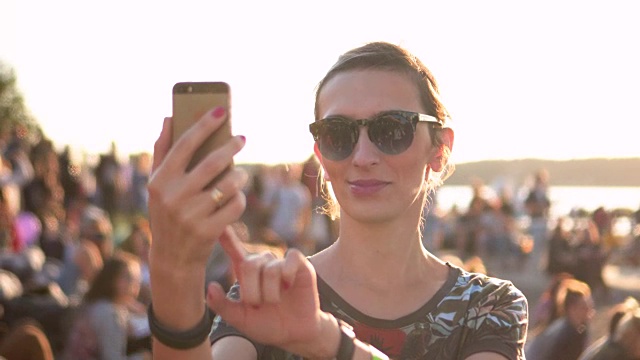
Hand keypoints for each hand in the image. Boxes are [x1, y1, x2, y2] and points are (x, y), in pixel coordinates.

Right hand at [147, 108, 247, 270]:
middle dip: (231, 147)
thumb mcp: (158, 185)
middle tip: (242, 138)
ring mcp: (191, 215)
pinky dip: (239, 198)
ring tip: (239, 173)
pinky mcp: (209, 231)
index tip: (222, 110)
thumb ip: (162, 151)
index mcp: (159, 181)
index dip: (204, 125)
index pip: (184, 145)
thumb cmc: (167, 212)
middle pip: (212, 163)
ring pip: (229, 184)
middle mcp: (174, 197)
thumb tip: (169, 117)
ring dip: (239, 175)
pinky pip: (235, 205)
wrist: (172, 257)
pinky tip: (235, 198)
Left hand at [207, 229, 338, 358]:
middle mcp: (263, 264)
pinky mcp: (301, 265)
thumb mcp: (240, 320)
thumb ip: (223, 306)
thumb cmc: (267, 325)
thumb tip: (210, 286)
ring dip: (270, 292)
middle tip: (258, 305)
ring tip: (275, 302)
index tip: (219, 225)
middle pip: (250, 265)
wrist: (294, 334)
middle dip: (252, 290)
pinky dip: (287, 273)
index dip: (227, 237)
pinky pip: (291, 258)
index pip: (235, 250)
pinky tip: (288, 286)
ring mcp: (282, 263)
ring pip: (270, 268)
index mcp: (246, 273)